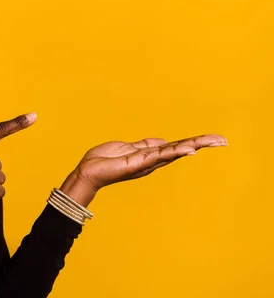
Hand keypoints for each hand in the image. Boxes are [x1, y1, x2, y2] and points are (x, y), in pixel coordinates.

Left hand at [60, 134, 227, 206]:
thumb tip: (162, 142)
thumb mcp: (126, 147)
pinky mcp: (139, 163)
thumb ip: (144, 145)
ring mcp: (147, 162)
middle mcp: (152, 160)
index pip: (175, 146)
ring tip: (213, 141)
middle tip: (222, 140)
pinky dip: (175, 152)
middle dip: (201, 144)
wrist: (88, 171)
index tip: (213, 139)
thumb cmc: (103, 160)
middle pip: (181, 149)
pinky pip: (159, 156)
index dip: (193, 142)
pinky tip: (189, 149)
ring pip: (175, 152)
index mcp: (149, 154)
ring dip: (194, 146)